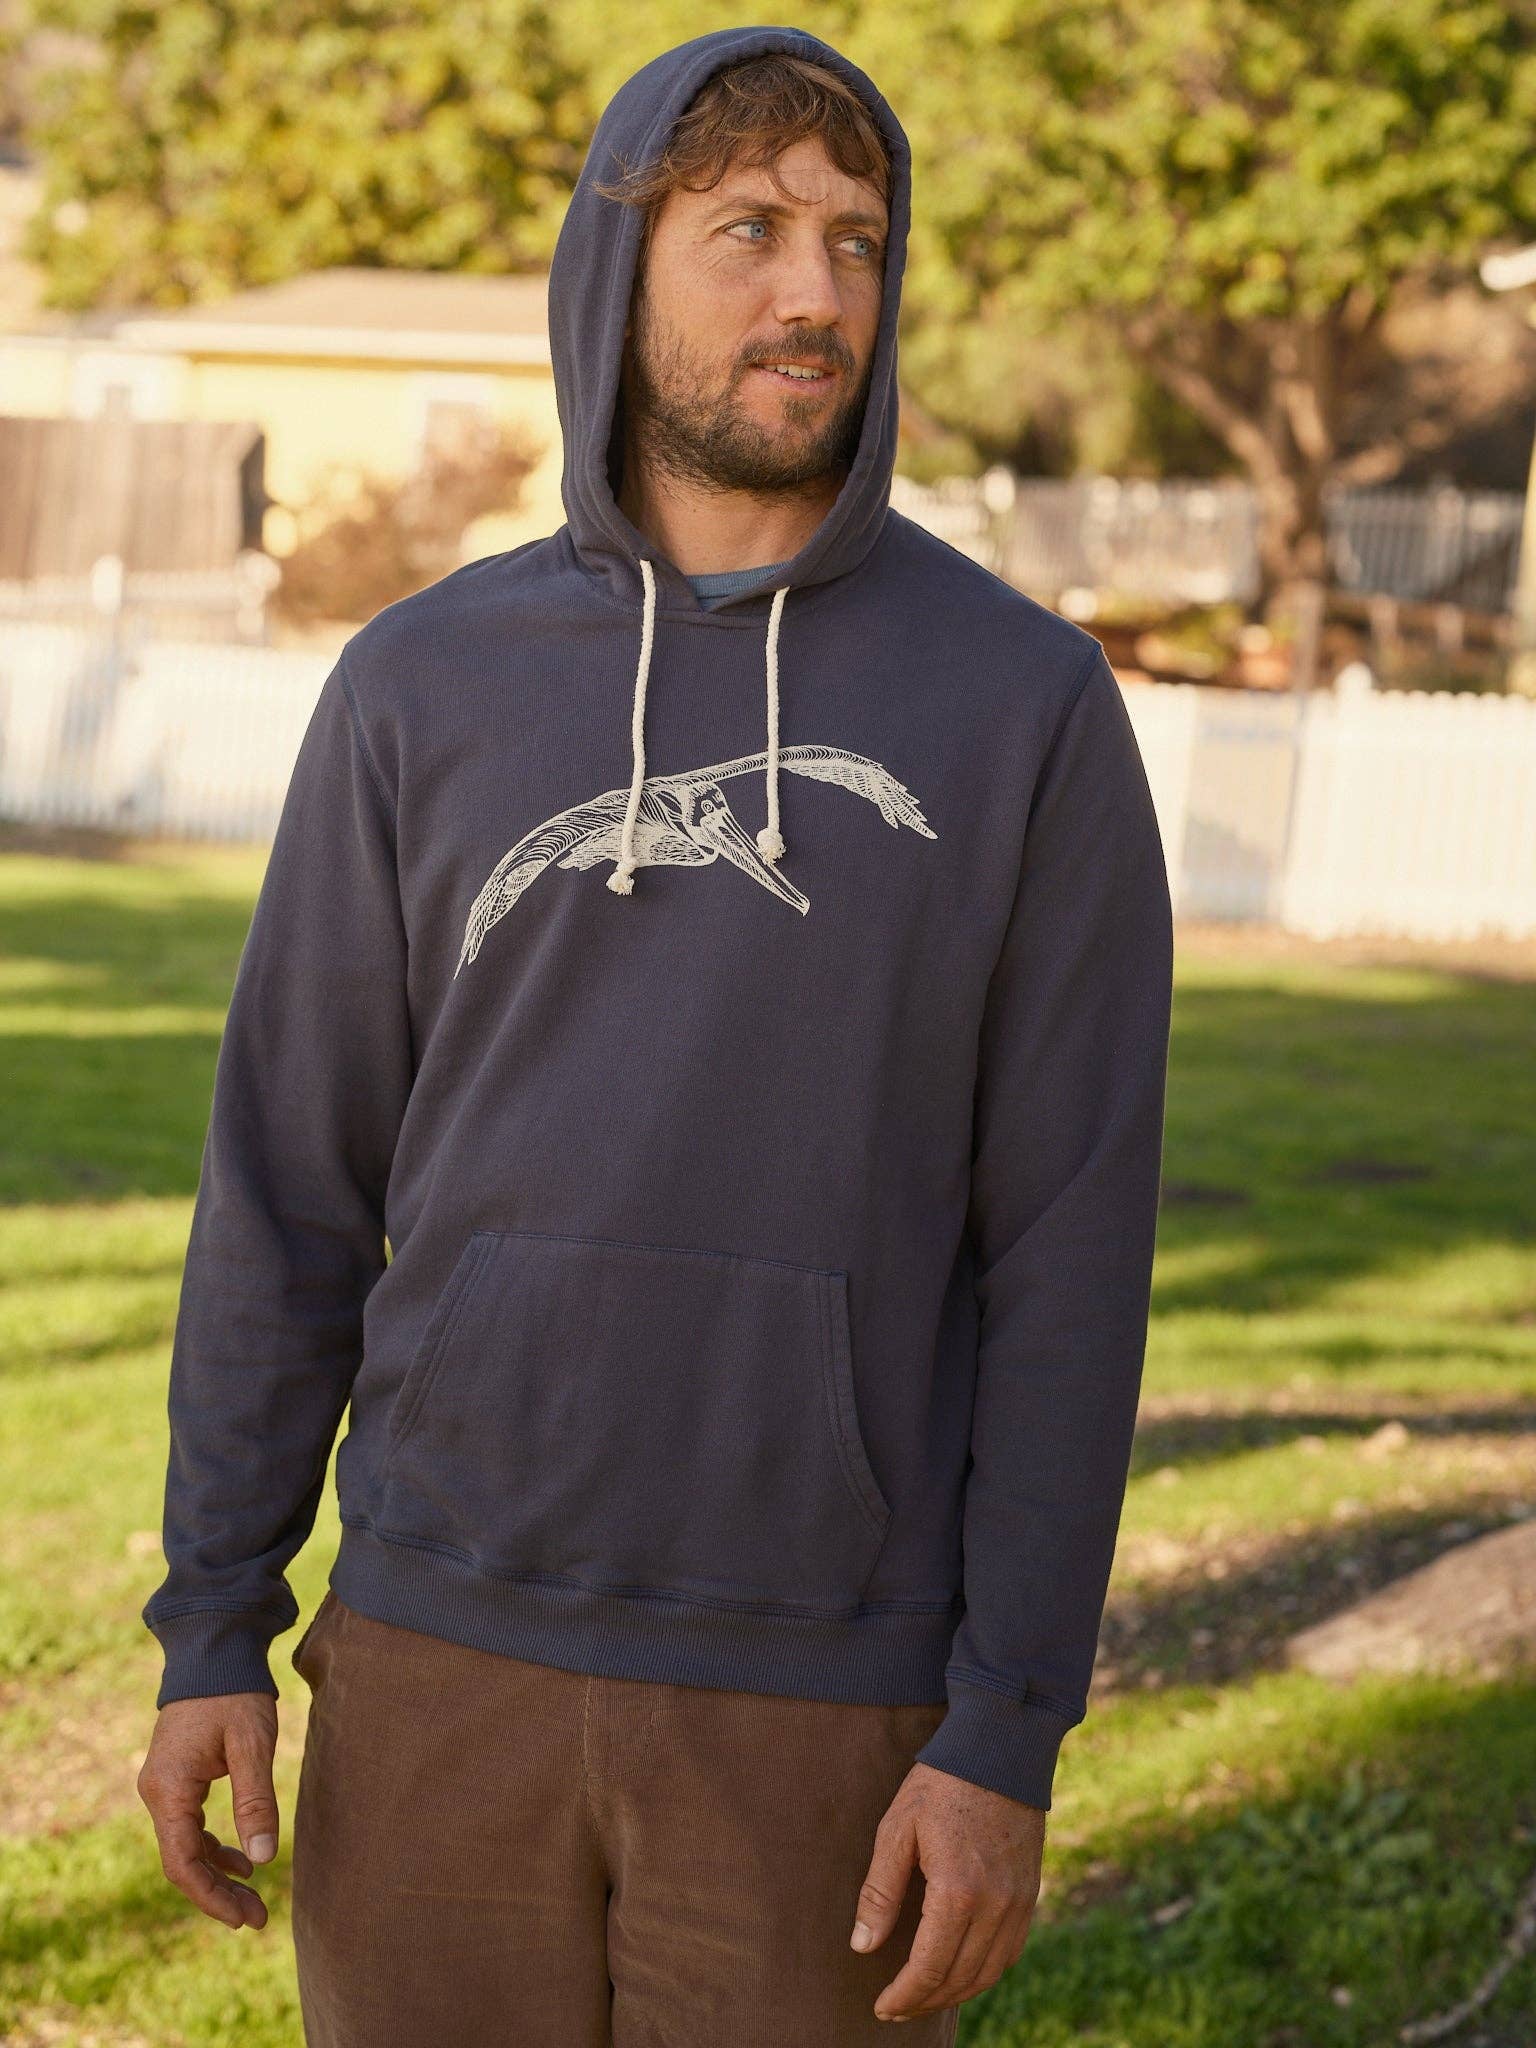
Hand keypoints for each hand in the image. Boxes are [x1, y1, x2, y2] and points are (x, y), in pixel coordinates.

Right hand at [137, 1693, 280, 1930]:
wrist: (213, 1651)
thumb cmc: (234, 1693)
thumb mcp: (252, 1744)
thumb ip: (255, 1801)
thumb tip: (263, 1859)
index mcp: (168, 1789)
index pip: (182, 1862)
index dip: (211, 1896)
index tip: (243, 1919)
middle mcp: (157, 1793)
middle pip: (183, 1861)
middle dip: (218, 1893)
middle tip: (258, 1919)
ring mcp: (164, 1787)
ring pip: (186, 1847)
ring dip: (217, 1873)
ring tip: (254, 1899)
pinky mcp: (176, 1779)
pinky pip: (190, 1827)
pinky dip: (214, 1847)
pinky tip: (242, 1860)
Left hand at [849, 1761, 1045, 2021]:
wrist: (1000, 1749)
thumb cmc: (942, 1784)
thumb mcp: (897, 1828)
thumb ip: (880, 1891)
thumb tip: (863, 1946)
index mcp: (958, 1892)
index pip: (929, 1967)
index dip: (905, 1995)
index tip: (882, 2007)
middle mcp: (995, 1906)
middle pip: (959, 1978)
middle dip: (925, 2001)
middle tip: (896, 2008)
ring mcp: (1019, 1903)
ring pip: (988, 1973)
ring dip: (955, 1993)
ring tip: (924, 1997)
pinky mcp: (1030, 1894)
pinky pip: (1009, 1952)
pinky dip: (984, 1973)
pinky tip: (961, 1972)